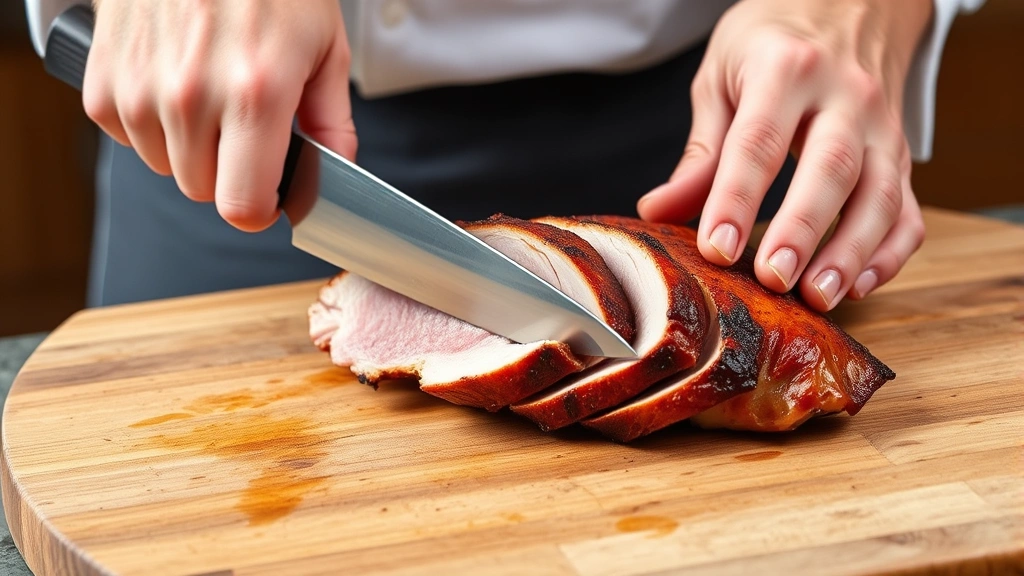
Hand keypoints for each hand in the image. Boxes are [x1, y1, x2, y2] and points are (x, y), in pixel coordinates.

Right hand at [83, 0, 356, 231]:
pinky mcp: (104, 77)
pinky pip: (127, 135)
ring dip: (189, 145)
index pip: (242, 205)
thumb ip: (331, 121)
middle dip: (229, 171)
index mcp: (256, 94)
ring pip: (165, 166)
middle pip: (204, 190)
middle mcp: (193, 97)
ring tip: (210, 92)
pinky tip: (172, 80)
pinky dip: (150, 120)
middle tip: (244, 125)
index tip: (268, 196)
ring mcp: (141, 87)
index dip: (259, 209)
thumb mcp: (325, 46)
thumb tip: (332, 172)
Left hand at [637, 0, 932, 311]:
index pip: (759, 141)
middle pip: (831, 168)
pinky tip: (860, 285)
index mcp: (786, 69)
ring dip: (852, 252)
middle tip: (774, 278)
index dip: (737, 198)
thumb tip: (658, 211)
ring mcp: (882, 127)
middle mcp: (845, 96)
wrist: (848, 2)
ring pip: (880, 194)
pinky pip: (909, 209)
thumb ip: (701, 150)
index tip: (717, 247)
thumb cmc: (773, 43)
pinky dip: (890, 253)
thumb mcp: (722, 78)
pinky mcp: (902, 155)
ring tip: (819, 296)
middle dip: (803, 229)